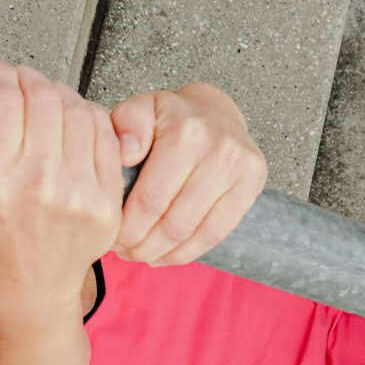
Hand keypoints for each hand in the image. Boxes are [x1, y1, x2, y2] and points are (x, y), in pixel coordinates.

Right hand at [0, 59, 123, 300]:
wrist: (34, 284)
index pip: (3, 99)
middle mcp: (38, 184)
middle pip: (42, 97)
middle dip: (28, 78)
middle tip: (20, 81)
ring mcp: (78, 192)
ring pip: (76, 110)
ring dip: (60, 93)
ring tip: (46, 96)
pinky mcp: (106, 199)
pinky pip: (105, 136)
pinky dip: (89, 116)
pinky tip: (74, 116)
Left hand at [108, 82, 267, 266]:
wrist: (216, 111)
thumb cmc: (170, 116)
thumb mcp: (140, 109)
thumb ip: (126, 125)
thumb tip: (126, 154)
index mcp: (185, 133)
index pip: (150, 198)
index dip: (128, 228)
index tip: (112, 239)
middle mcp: (217, 150)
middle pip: (173, 220)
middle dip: (143, 245)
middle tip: (125, 252)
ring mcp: (239, 169)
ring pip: (194, 231)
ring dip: (164, 252)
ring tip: (143, 256)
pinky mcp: (252, 185)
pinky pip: (217, 232)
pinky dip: (189, 251)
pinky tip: (168, 256)